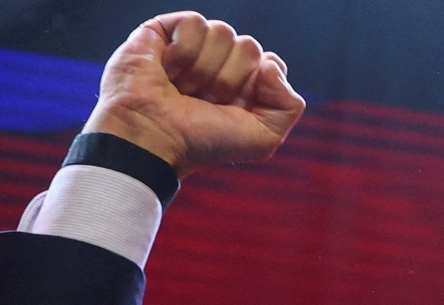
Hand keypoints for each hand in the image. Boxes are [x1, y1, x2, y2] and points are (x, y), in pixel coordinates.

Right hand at [82, 11, 304, 176]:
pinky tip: (167, 70)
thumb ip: (289, 106)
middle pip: (250, 47)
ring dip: (204, 69)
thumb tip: (271, 64)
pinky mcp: (166, 31)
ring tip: (182, 89)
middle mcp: (221, 64)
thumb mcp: (263, 139)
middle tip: (202, 101)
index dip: (257, 85)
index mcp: (245, 86)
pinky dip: (184, 52)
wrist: (154, 137)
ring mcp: (194, 47)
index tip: (233, 108)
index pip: (271, 63)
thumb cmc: (202, 142)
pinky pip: (196, 23)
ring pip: (224, 32)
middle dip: (228, 80)